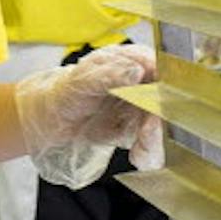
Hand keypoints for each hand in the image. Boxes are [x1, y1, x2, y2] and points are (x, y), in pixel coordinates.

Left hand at [13, 43, 162, 187]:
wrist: (51, 118)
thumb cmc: (66, 91)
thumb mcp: (83, 79)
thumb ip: (109, 75)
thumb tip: (136, 71)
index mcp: (133, 61)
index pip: (164, 70)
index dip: (169, 89)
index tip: (162, 107)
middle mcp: (144, 83)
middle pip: (167, 102)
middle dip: (161, 123)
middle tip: (148, 136)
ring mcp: (142, 107)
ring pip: (162, 125)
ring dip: (156, 142)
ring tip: (141, 155)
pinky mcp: (136, 128)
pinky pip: (151, 142)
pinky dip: (149, 153)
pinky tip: (139, 158)